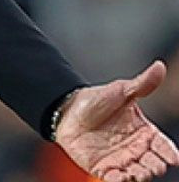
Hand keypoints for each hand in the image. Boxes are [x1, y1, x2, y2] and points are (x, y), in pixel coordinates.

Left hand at [57, 61, 178, 180]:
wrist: (67, 110)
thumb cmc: (97, 100)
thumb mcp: (121, 91)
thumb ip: (142, 84)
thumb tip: (159, 66)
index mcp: (145, 133)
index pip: (165, 147)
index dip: (170, 154)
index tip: (172, 158)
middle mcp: (136, 150)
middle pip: (154, 164)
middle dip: (156, 166)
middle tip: (153, 164)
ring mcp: (120, 160)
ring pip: (138, 175)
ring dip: (141, 176)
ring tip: (138, 172)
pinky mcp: (103, 168)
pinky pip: (114, 180)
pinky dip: (120, 181)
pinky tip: (121, 178)